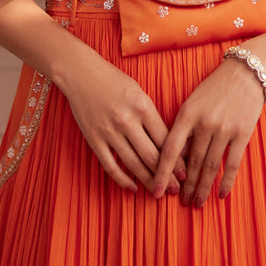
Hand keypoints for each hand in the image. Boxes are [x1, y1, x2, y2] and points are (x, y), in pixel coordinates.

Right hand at [61, 55, 178, 194]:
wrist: (80, 73)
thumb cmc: (113, 80)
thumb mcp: (138, 92)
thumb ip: (151, 116)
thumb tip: (168, 143)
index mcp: (142, 106)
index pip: (165, 139)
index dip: (177, 159)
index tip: (185, 171)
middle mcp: (126, 120)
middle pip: (151, 156)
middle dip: (167, 176)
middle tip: (176, 189)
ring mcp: (109, 131)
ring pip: (133, 164)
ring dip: (148, 181)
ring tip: (159, 192)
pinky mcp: (94, 140)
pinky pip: (111, 166)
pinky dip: (123, 180)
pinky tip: (133, 187)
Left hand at [152, 58, 265, 206]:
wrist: (246, 72)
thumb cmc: (214, 88)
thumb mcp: (192, 103)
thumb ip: (183, 128)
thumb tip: (176, 159)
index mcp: (186, 114)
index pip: (170, 150)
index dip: (162, 173)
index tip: (156, 192)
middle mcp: (204, 123)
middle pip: (191, 163)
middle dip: (185, 187)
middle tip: (181, 203)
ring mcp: (224, 129)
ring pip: (210, 166)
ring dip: (203, 188)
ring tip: (198, 203)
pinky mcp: (242, 134)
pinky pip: (232, 163)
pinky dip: (226, 182)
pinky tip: (220, 195)